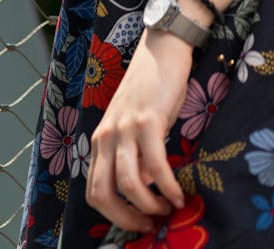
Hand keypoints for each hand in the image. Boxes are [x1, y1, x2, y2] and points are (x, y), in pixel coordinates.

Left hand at [85, 30, 193, 234]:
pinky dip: (168, 187)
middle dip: (126, 218)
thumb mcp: (137, 124)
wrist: (163, 47)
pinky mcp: (148, 120)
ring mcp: (125, 128)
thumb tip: (145, 187)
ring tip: (167, 210)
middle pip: (102, 194)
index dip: (113, 214)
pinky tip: (179, 194)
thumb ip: (135, 154)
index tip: (137, 222)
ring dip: (148, 206)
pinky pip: (156, 165)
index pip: (94, 190)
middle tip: (149, 225)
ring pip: (128, 183)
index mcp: (101, 138)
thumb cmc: (153, 87)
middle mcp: (107, 136)